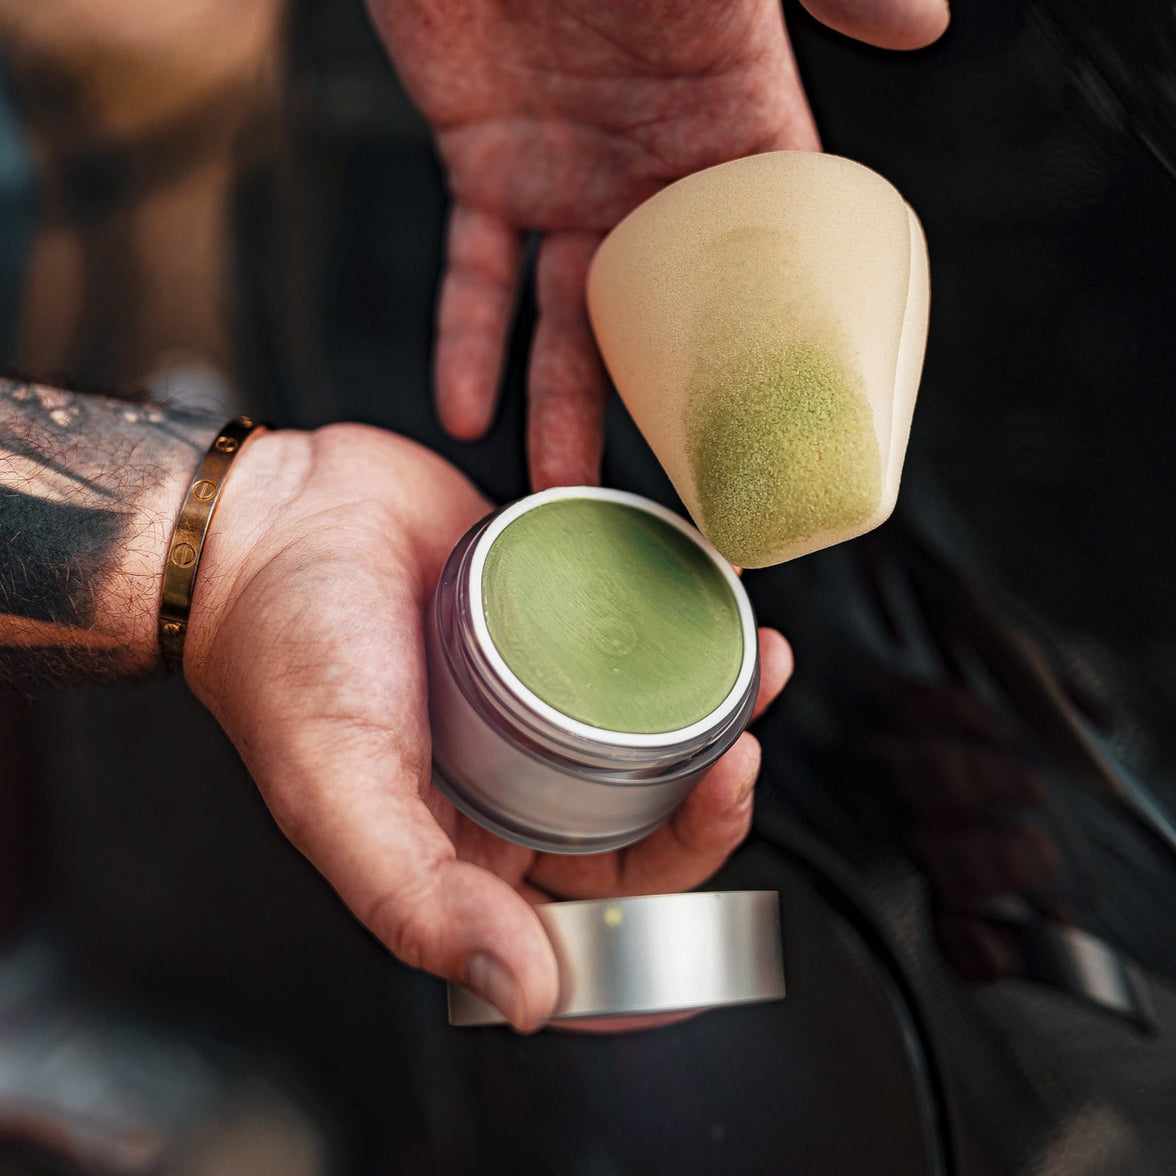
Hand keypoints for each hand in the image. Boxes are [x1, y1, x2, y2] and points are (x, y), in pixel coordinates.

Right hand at [185, 424, 792, 1029]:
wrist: (266, 522)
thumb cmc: (281, 659)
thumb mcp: (339, 793)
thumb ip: (420, 901)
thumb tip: (528, 999)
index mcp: (480, 839)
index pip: (612, 891)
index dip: (684, 864)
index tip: (721, 801)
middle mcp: (521, 772)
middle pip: (654, 803)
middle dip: (717, 783)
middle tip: (746, 734)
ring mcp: (540, 689)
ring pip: (655, 714)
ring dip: (721, 700)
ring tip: (760, 659)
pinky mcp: (548, 607)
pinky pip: (630, 626)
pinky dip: (682, 618)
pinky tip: (716, 598)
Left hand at [369, 0, 948, 488]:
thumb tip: (931, 18)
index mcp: (736, 124)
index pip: (771, 256)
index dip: (776, 345)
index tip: (778, 431)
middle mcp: (655, 172)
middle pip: (667, 318)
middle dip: (668, 407)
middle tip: (672, 499)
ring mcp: (566, 177)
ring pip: (567, 321)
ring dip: (562, 406)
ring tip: (557, 490)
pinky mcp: (482, 167)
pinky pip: (474, 275)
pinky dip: (469, 340)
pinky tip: (467, 409)